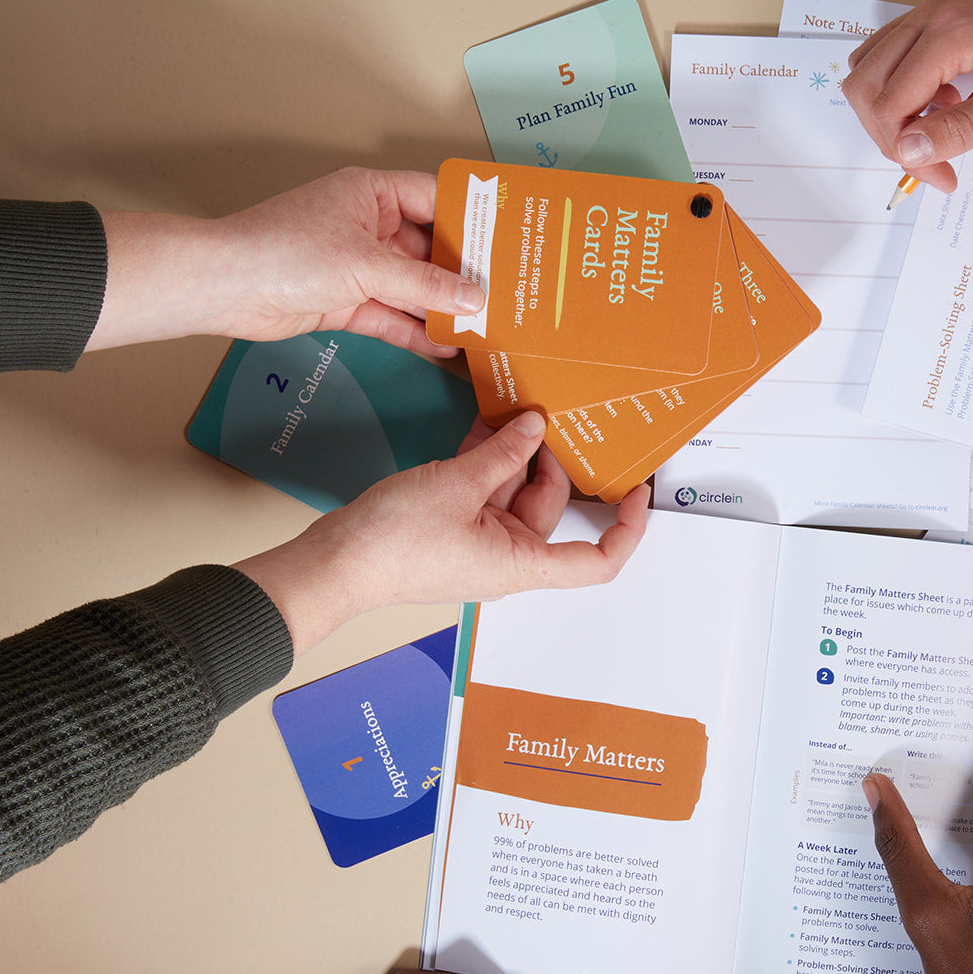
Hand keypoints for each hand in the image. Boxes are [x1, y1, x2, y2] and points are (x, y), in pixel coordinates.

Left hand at [88, 167, 483, 356]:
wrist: (223, 287)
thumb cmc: (284, 251)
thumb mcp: (367, 264)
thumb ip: (424, 285)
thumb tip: (473, 298)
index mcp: (371, 194)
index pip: (434, 199)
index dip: (471, 219)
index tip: (506, 241)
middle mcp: (366, 226)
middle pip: (428, 250)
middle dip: (462, 275)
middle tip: (504, 293)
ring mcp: (356, 266)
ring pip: (412, 288)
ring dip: (442, 309)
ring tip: (485, 327)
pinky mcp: (345, 301)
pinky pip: (391, 316)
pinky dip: (416, 331)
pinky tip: (447, 347)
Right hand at [234, 411, 649, 654]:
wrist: (335, 562)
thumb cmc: (393, 544)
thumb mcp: (457, 484)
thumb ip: (502, 453)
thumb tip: (534, 427)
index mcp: (522, 565)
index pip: (598, 560)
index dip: (626, 528)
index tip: (637, 490)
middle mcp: (508, 558)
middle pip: (551, 506)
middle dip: (549, 460)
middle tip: (543, 415)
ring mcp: (480, 543)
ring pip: (514, 490)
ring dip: (513, 452)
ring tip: (514, 408)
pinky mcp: (453, 527)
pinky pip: (484, 490)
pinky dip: (487, 460)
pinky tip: (486, 422)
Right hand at [842, 0, 972, 190]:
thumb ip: (964, 128)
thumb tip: (910, 151)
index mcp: (953, 31)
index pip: (889, 103)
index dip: (906, 152)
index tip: (942, 178)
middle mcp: (936, 12)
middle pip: (866, 81)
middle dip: (887, 132)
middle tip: (933, 162)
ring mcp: (938, 7)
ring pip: (874, 63)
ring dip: (893, 106)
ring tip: (941, 127)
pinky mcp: (948, 12)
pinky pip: (899, 50)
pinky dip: (906, 83)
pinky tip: (948, 99)